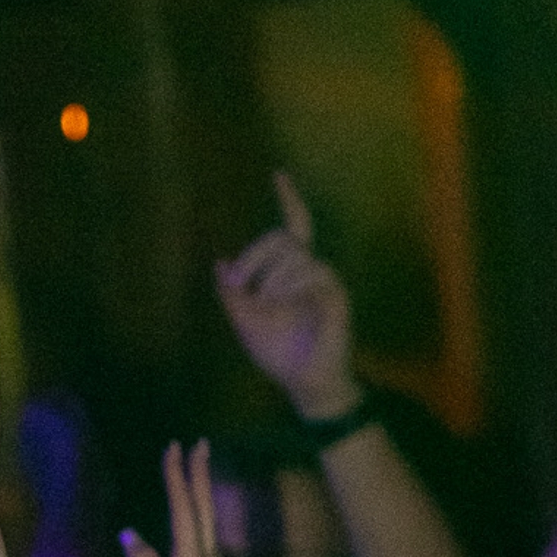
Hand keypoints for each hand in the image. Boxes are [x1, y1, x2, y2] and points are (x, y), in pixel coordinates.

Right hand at [120, 443, 249, 556]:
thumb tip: (131, 533)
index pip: (185, 511)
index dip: (179, 478)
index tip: (176, 446)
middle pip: (202, 513)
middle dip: (198, 478)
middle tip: (199, 446)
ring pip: (203, 527)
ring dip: (198, 498)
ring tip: (195, 478)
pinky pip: (195, 546)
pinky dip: (190, 526)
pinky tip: (184, 533)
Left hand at [214, 173, 360, 421]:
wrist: (303, 381)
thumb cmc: (278, 353)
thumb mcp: (244, 322)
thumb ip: (231, 295)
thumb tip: (220, 264)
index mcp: (289, 273)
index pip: (292, 226)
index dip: (289, 199)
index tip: (278, 174)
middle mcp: (309, 270)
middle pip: (283, 236)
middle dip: (254, 254)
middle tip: (238, 282)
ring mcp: (325, 279)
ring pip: (294, 254)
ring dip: (271, 278)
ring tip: (267, 305)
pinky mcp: (336, 293)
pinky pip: (312, 272)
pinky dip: (290, 287)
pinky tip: (284, 306)